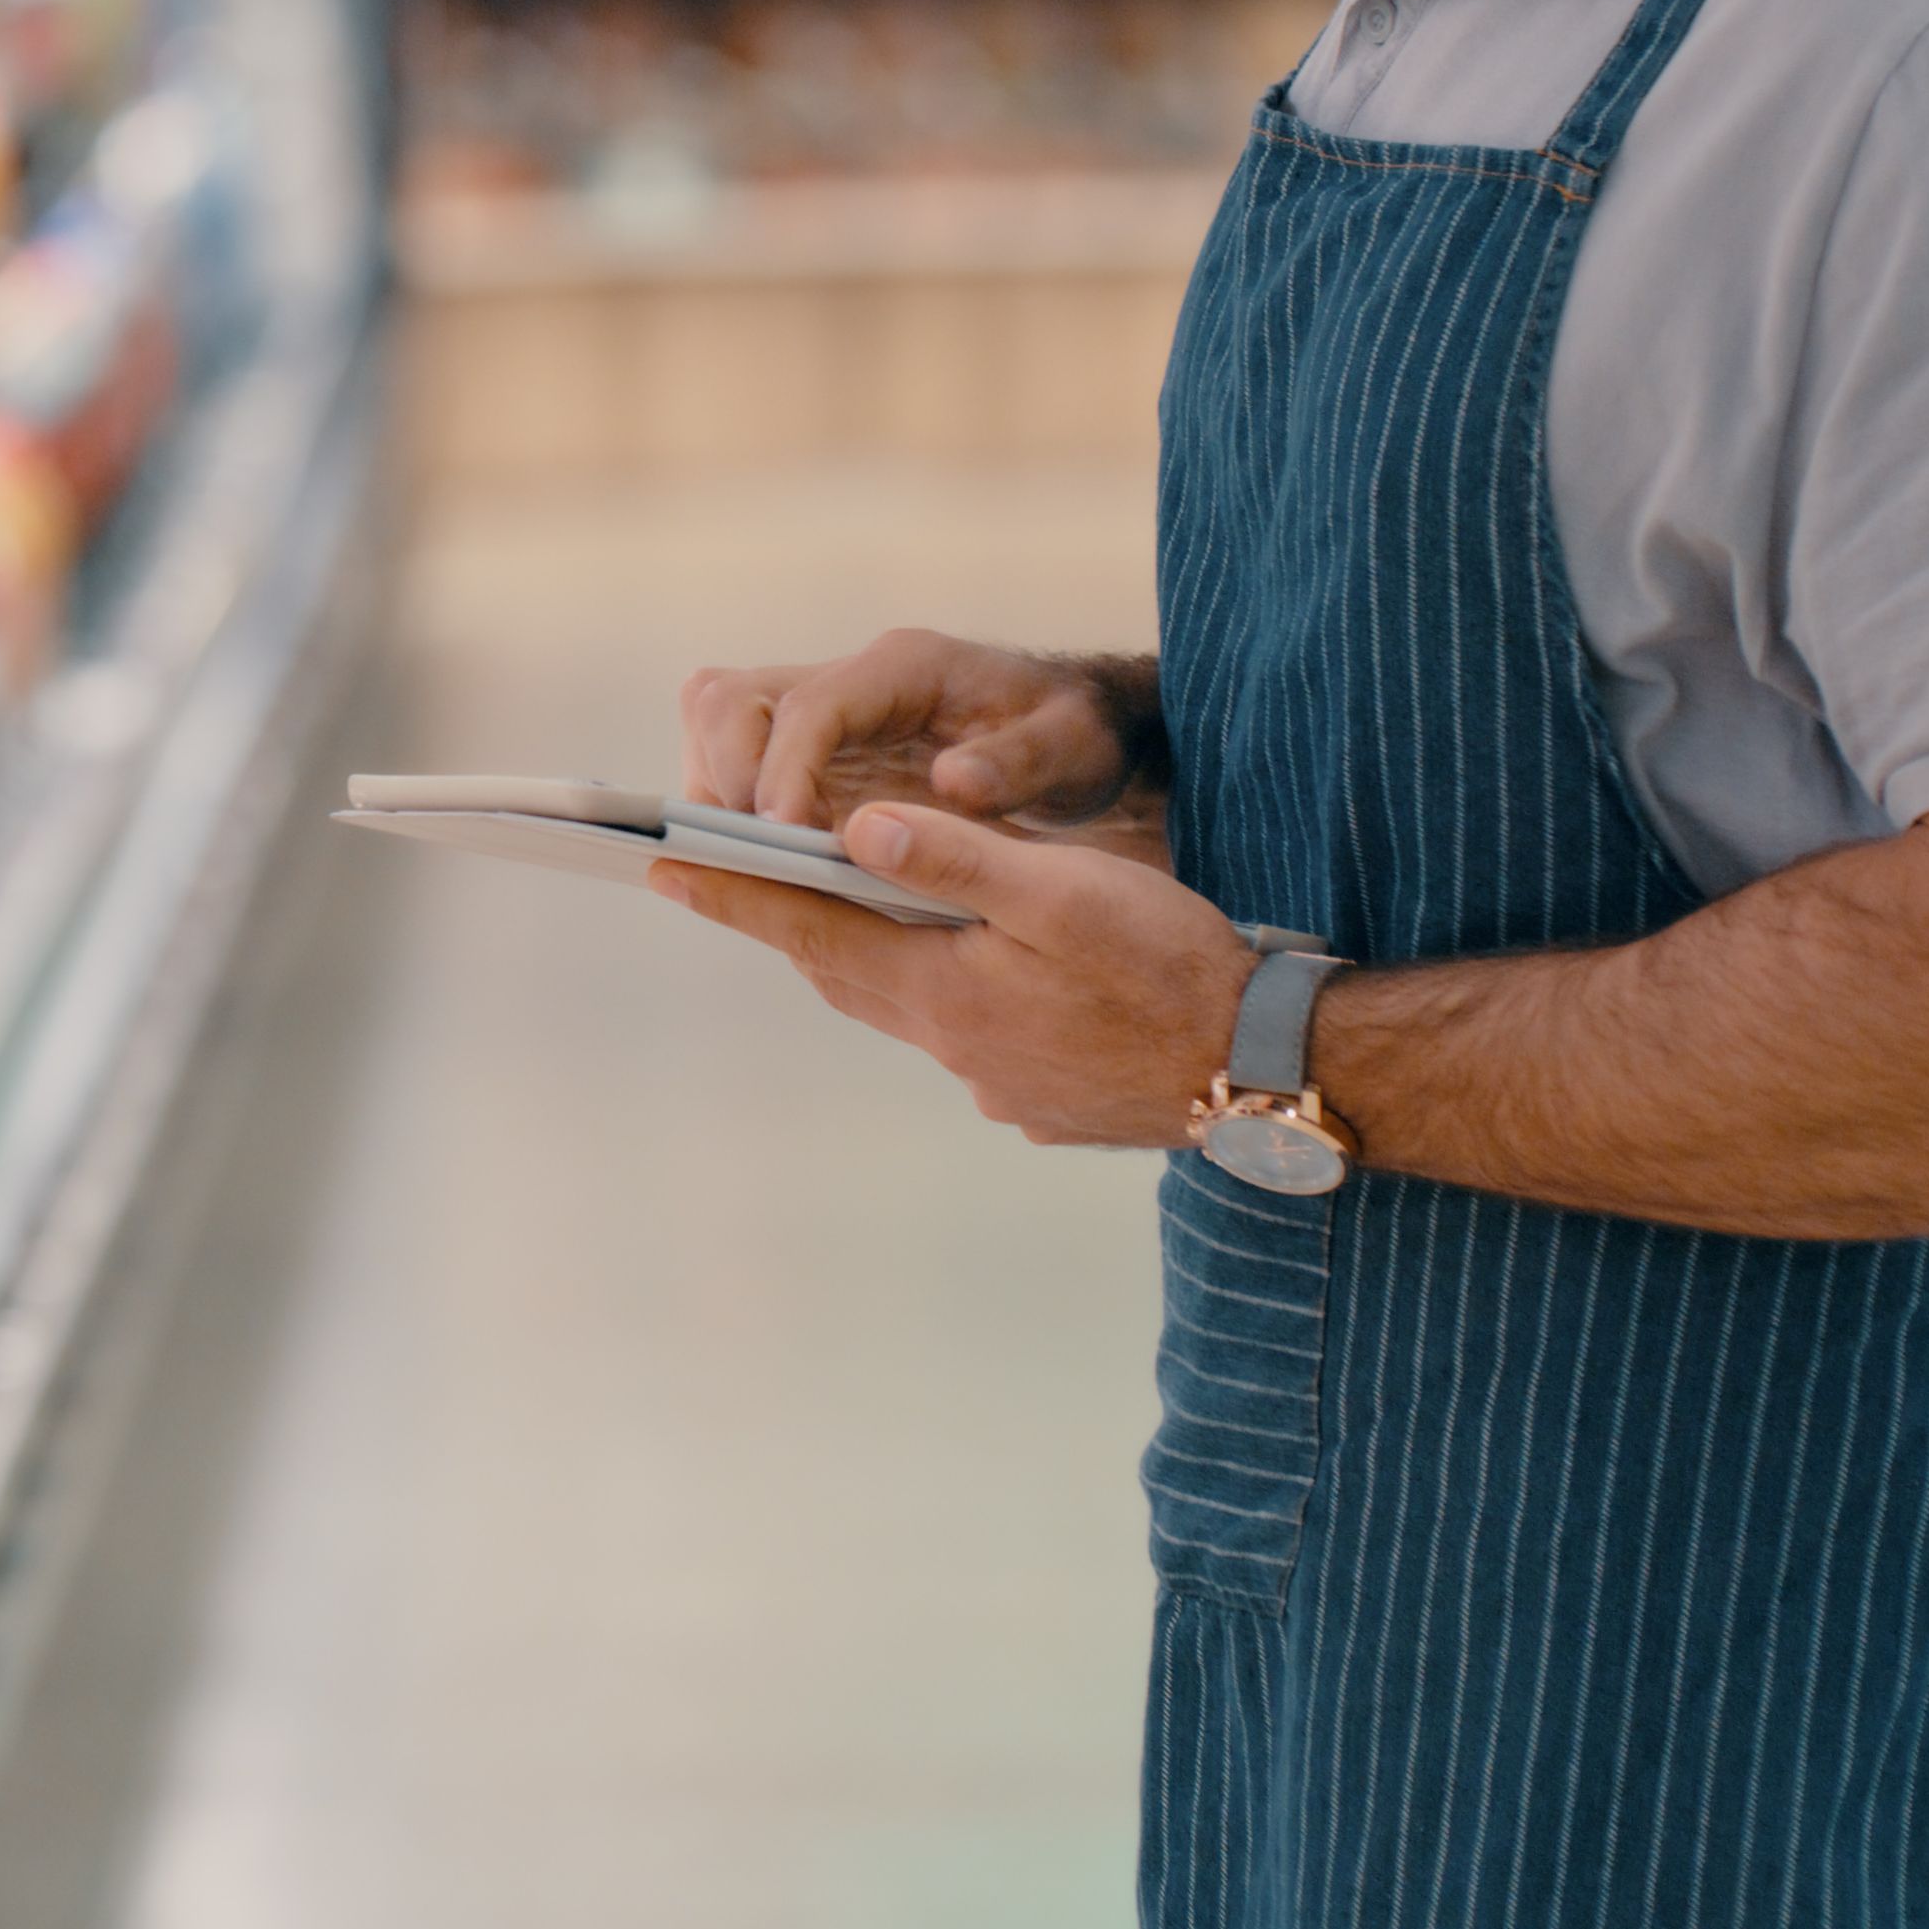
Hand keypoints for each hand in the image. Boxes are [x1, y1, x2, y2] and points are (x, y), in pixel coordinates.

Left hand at [648, 801, 1257, 1152]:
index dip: (735, 893)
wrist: (1267, 1073)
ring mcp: (1001, 1086)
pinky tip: (971, 981)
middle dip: (788, 922)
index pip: (812, 928)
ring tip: (838, 915)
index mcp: (945, 991)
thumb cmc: (1172, 965)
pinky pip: (966, 1043)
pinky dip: (942, 1000)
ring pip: (904, 1010)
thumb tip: (850, 826)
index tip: (661, 865)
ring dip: (867, 961)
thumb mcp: (1064, 892)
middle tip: (728, 881)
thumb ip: (954, 858)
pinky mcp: (1044, 1103)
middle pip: (846, 973)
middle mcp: (955, 1048)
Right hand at [678, 632, 1158, 859]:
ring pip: (720, 723)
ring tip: (759, 867)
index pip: (813, 705)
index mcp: (906, 668)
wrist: (1074, 728)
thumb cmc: (1074, 735)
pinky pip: (738, 761)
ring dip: (719, 793)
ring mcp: (824, 710)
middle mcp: (851, 678)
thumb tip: (952, 784)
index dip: (784, 767)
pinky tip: (775, 867)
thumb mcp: (1070, 748)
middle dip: (728, 777)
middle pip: (733, 701)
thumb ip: (1016, 763)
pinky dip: (734, 809)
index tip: (780, 835)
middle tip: (758, 857)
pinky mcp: (812, 749)